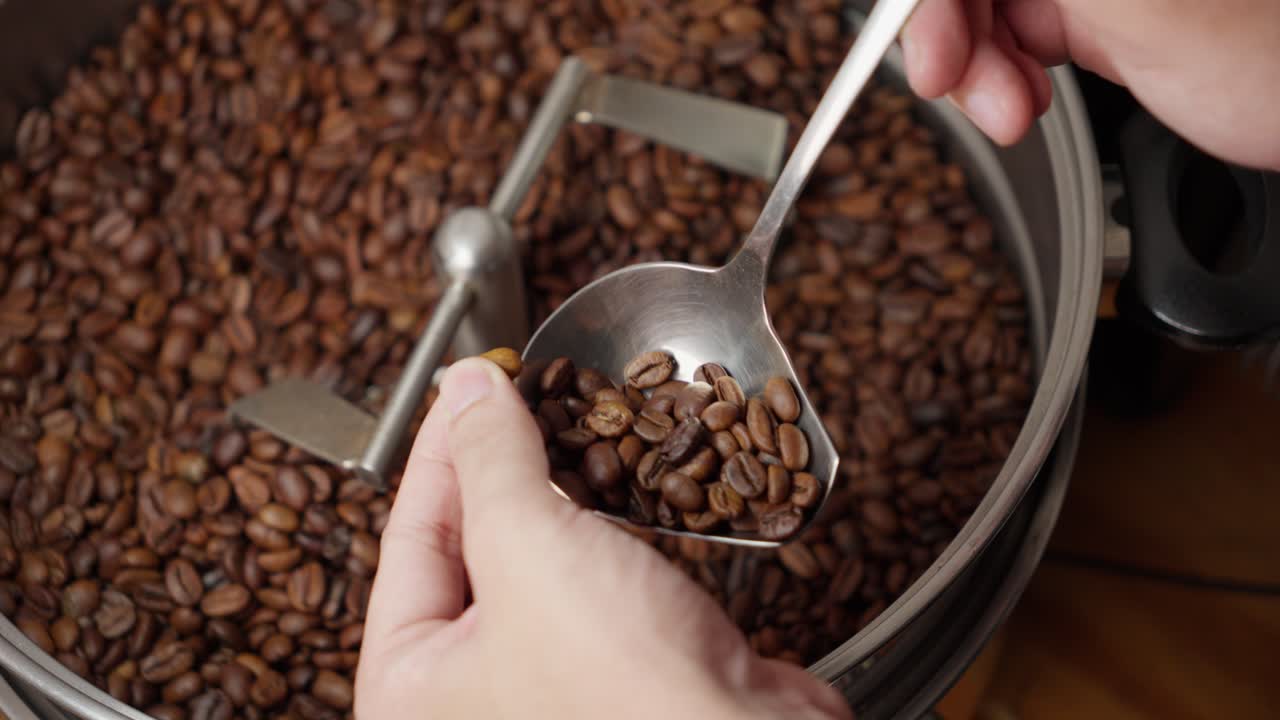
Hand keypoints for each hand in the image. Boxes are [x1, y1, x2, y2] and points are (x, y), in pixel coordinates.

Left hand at [354, 358, 852, 719]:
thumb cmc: (620, 686)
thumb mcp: (528, 547)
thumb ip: (491, 458)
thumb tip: (467, 389)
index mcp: (410, 686)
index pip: (408, 537)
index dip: (440, 449)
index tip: (468, 387)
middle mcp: (467, 690)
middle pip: (468, 546)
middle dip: (498, 465)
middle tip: (516, 393)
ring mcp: (543, 679)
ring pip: (535, 558)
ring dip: (556, 489)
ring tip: (566, 421)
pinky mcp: (610, 665)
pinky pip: (589, 576)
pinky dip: (601, 525)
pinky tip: (615, 478)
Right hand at [901, 0, 1279, 169]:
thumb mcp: (1147, 3)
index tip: (922, 39)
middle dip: (953, 24)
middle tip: (950, 81)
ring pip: (987, 4)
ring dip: (974, 62)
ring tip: (1004, 110)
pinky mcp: (1103, 14)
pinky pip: (1015, 35)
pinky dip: (1001, 77)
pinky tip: (1018, 104)